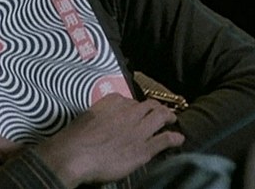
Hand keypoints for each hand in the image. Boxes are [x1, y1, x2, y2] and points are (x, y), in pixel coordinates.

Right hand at [35, 93, 183, 187]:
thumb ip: (101, 114)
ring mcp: (139, 130)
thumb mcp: (88, 116)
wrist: (76, 154)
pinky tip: (179, 139)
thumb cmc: (75, 137)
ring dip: (169, 117)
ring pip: (161, 117)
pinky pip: (164, 140)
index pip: (131, 100)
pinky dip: (174, 138)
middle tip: (162, 112)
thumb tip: (104, 119)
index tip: (138, 110)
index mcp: (113, 102)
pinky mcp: (144, 148)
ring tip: (173, 120)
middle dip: (158, 107)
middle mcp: (129, 112)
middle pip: (150, 105)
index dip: (137, 106)